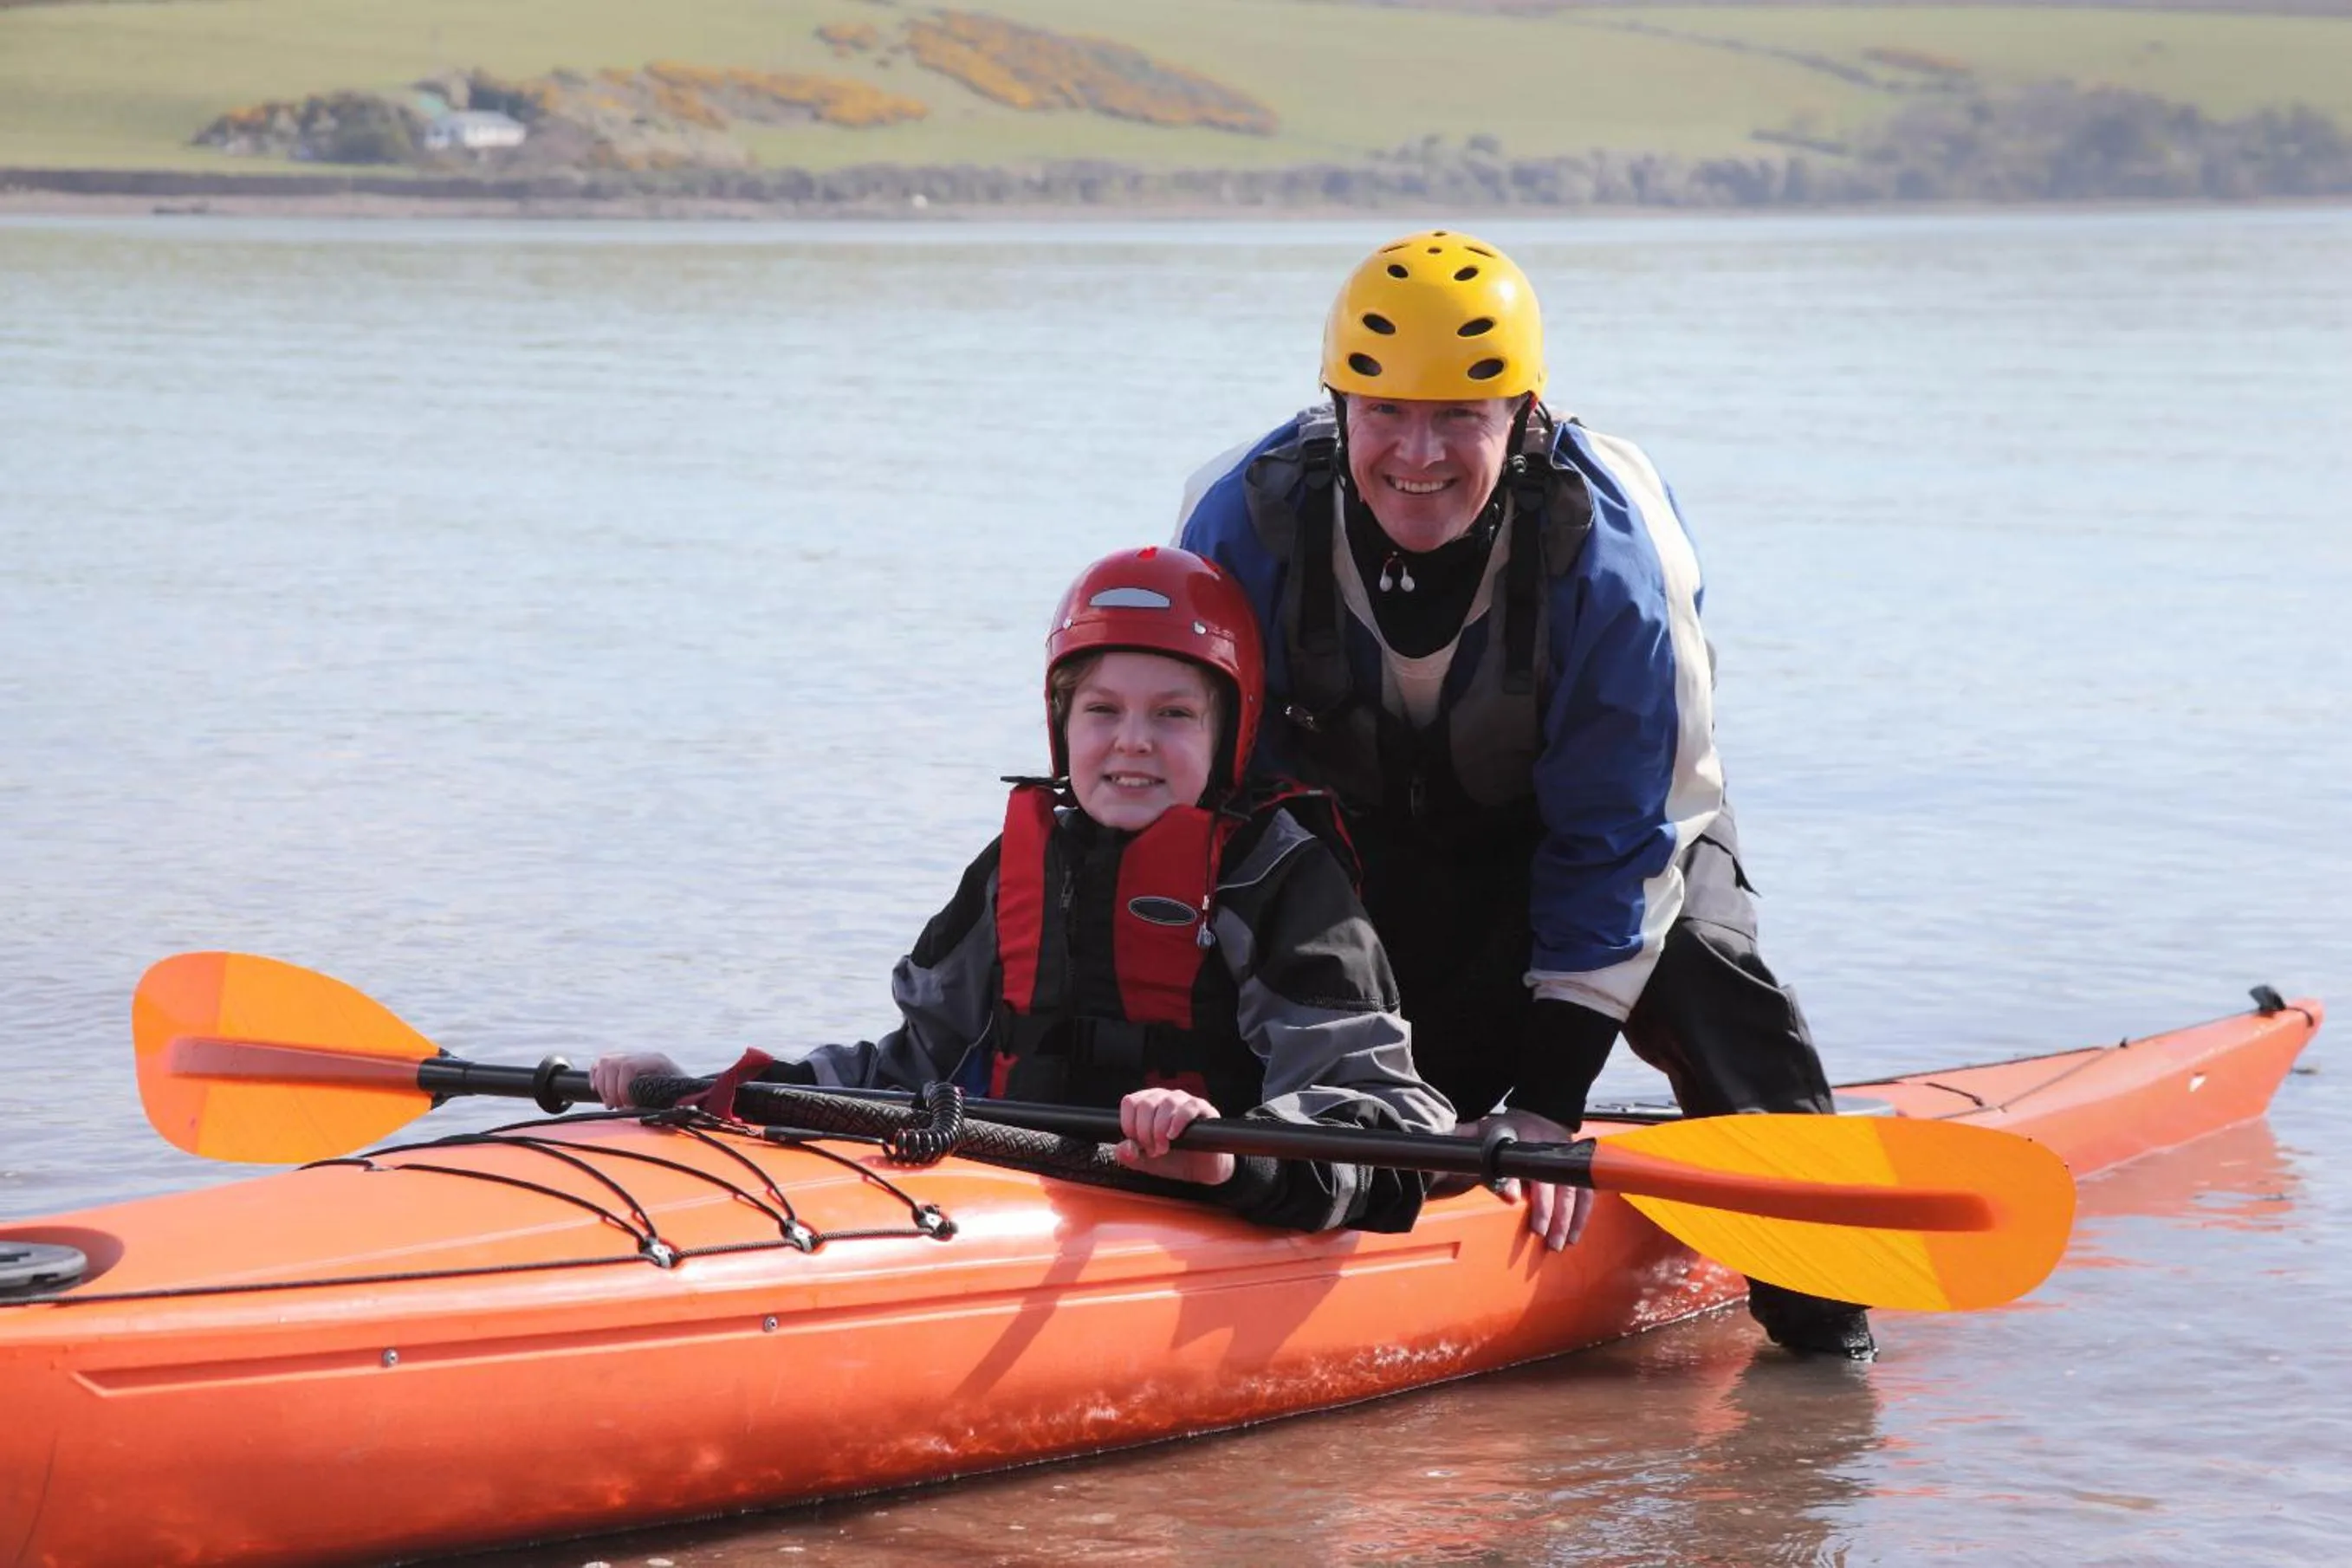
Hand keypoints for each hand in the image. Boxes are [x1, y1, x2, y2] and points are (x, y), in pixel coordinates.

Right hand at [588, 1051, 682, 1109]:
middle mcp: (642, 1054)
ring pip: (605, 1062)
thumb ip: (660, 1099)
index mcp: (656, 1060)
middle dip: (610, 1089)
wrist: (690, 1087)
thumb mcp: (676, 1095)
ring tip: (610, 1104)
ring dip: (602, 1085)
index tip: (626, 1106)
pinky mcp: (624, 1062)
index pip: (629, 1066)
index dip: (622, 1087)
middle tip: (616, 1107)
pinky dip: (595, 1076)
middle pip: (613, 1063)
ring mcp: (632, 1056)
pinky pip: (601, 1063)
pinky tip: (597, 1090)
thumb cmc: (683, 1094)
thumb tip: (638, 1110)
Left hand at [1112, 1087, 1235, 1186]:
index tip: (1137, 1144)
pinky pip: (1188, 1107)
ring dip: (1160, 1129)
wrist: (1201, 1170)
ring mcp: (1185, 1101)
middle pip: (1146, 1103)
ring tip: (1163, 1148)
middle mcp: (1165, 1098)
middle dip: (1145, 1132)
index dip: (1129, 1125)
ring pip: (1166, 1103)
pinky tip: (1173, 1136)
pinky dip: (1177, 1122)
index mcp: (1148, 1104)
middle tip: (1152, 1150)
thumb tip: (1121, 1148)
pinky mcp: (1203, 1108)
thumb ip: (1130, 1155)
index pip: (1131, 1102)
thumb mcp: (1145, 1162)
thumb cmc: (1173, 1160)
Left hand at [1469, 1108, 1592, 1251]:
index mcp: (1520, 1136)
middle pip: (1550, 1180)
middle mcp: (1546, 1148)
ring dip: (1566, 1219)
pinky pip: (1585, 1194)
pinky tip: (1574, 1235)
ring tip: (1559, 1242)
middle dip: (1546, 1209)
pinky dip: (1582, 1216)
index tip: (1511, 1197)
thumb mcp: (1485, 1131)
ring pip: (1572, 1190)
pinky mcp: (1577, 1169)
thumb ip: (1469, 1143)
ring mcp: (1565, 1158)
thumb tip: (1454, 1158)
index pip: (1517, 1158)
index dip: (1514, 1179)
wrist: (1538, 1119)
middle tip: (1540, 1233)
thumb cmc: (1507, 1131)